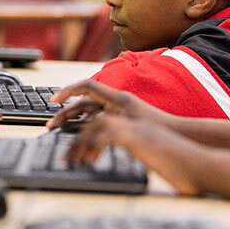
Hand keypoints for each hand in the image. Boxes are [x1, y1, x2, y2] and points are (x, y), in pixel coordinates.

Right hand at [46, 79, 168, 128]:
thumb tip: (86, 133)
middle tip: (52, 125)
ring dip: (76, 123)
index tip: (54, 100)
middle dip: (66, 113)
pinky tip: (83, 141)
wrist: (177, 133)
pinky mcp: (122, 120)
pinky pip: (100, 122)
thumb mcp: (129, 129)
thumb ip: (107, 128)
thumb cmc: (158, 129)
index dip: (68, 91)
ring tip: (62, 133)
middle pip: (84, 103)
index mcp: (117, 98)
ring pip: (90, 114)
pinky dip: (89, 130)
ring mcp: (119, 111)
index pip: (87, 87)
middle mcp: (116, 102)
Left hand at [65, 114, 201, 195]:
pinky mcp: (139, 138)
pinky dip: (92, 146)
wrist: (204, 165)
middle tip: (60, 147)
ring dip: (78, 141)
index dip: (84, 122)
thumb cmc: (184, 165)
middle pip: (94, 116)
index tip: (70, 140)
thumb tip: (125, 162)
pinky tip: (86, 160)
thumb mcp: (155, 157)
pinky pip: (106, 136)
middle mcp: (135, 121)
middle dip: (71, 125)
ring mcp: (137, 127)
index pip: (103, 114)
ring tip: (68, 159)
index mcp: (137, 124)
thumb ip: (138, 153)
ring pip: (96, 124)